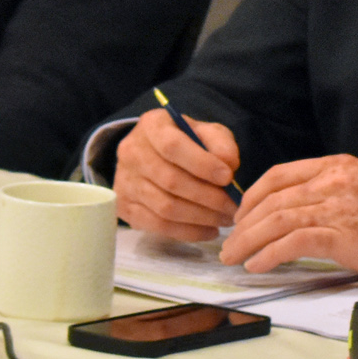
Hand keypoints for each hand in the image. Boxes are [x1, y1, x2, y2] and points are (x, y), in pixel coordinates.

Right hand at [113, 108, 241, 241]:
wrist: (155, 155)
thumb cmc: (186, 142)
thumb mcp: (206, 132)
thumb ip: (220, 143)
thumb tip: (228, 164)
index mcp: (151, 126)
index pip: (173, 146)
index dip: (202, 164)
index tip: (228, 177)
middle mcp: (131, 153)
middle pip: (170, 181)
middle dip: (208, 197)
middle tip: (233, 206)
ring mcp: (124, 182)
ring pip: (165, 207)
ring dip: (201, 217)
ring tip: (225, 218)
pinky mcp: (125, 207)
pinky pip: (158, 226)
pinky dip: (188, 232)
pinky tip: (209, 229)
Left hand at [221, 154, 357, 279]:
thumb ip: (331, 194)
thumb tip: (296, 216)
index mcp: (337, 165)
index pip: (278, 175)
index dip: (252, 197)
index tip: (240, 216)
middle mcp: (333, 180)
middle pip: (271, 198)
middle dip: (243, 223)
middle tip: (228, 243)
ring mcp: (337, 206)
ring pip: (276, 220)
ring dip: (248, 241)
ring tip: (233, 257)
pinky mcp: (343, 235)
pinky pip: (292, 243)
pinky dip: (268, 254)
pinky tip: (257, 265)